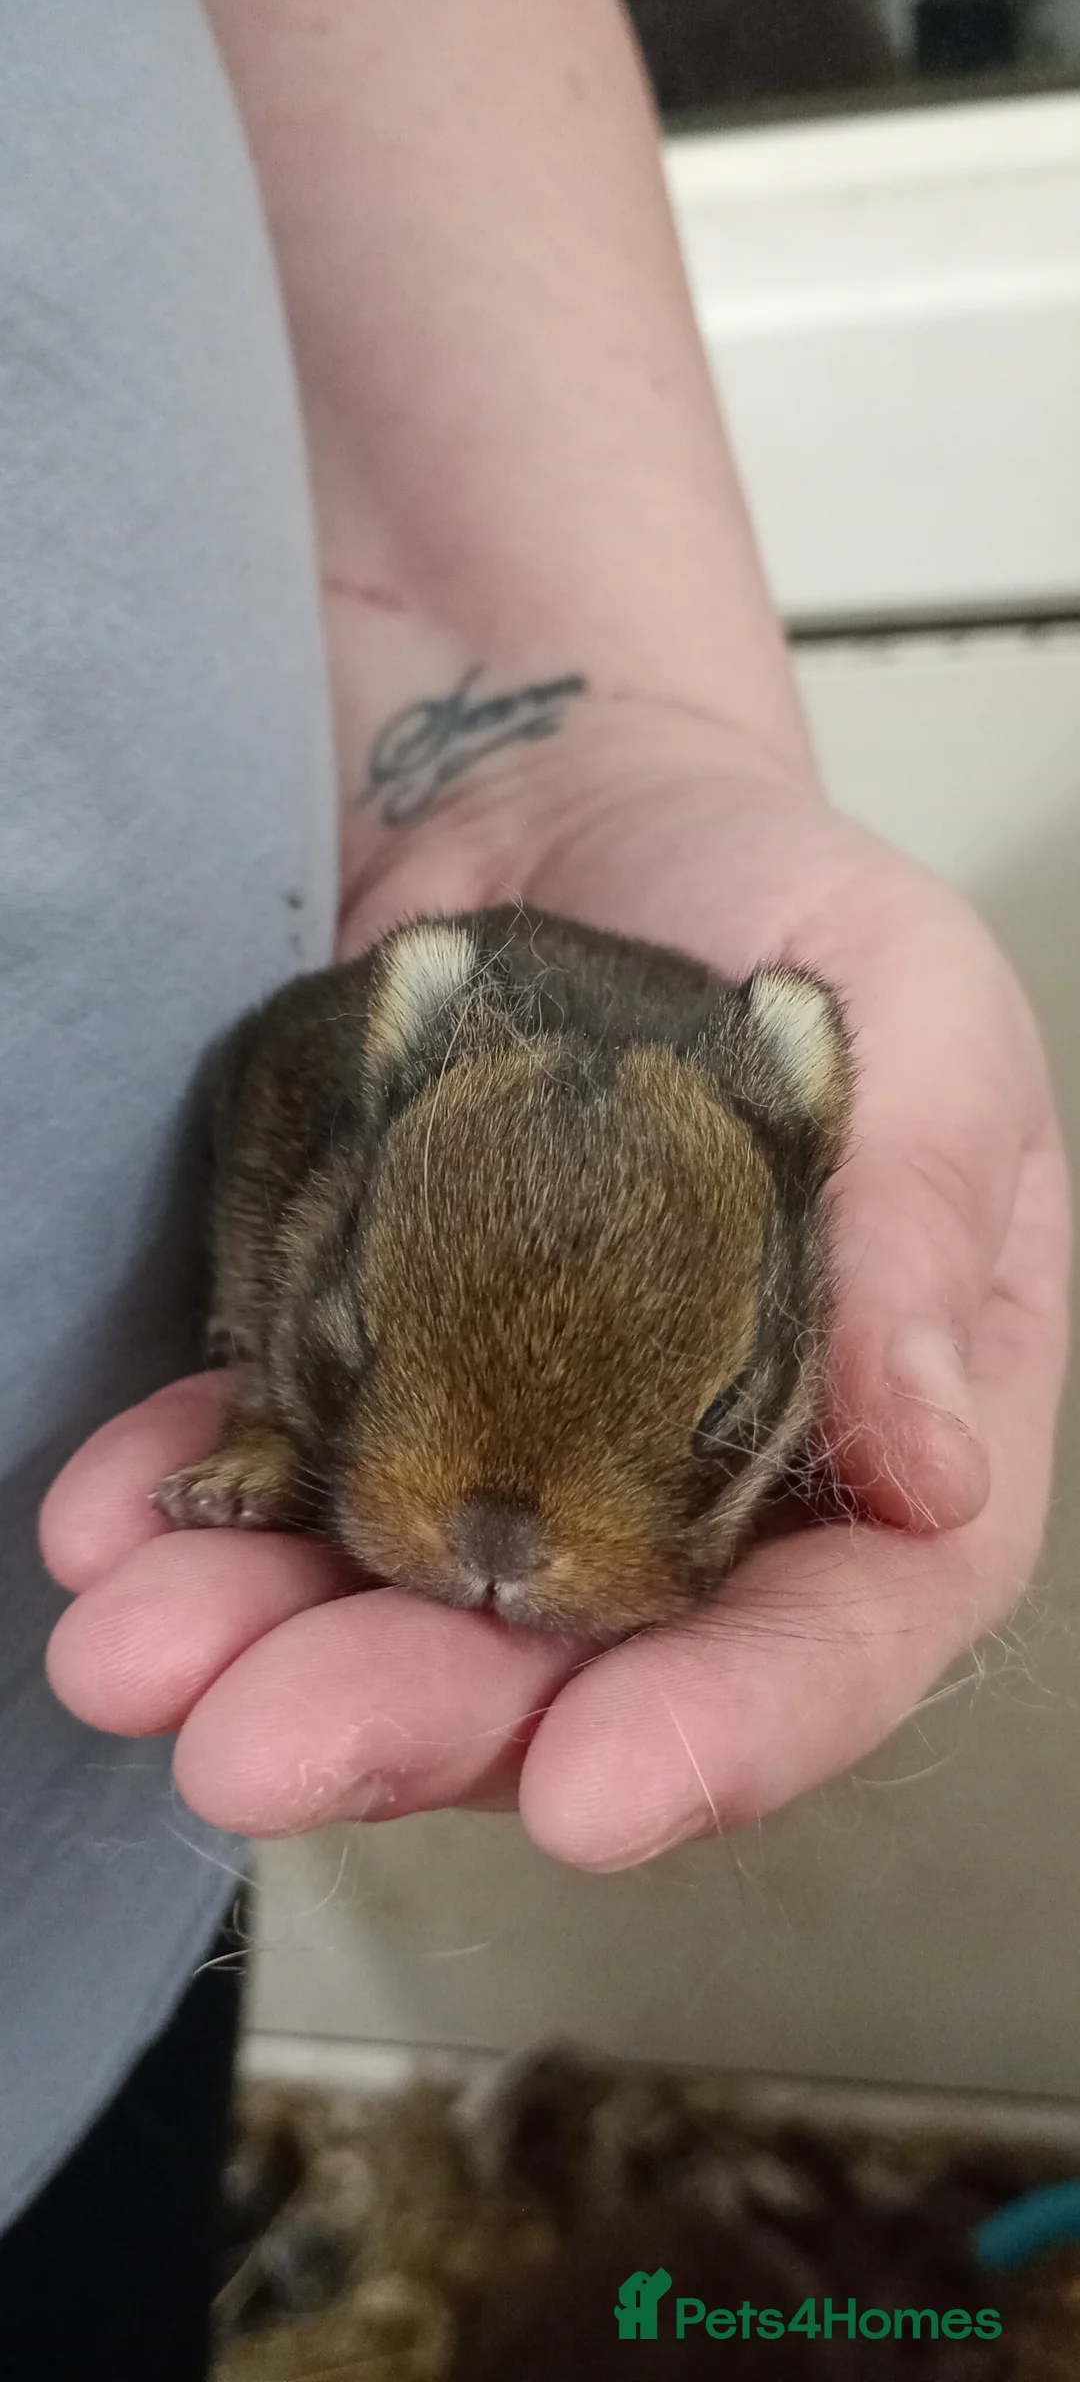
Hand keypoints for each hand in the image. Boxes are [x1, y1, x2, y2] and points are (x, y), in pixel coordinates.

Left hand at [42, 773, 1069, 1866]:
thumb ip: (933, 1212)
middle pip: (581, 1664)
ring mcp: (518, 1441)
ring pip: (403, 1602)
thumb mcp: (914, 1011)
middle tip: (268, 1745)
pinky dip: (190, 1502)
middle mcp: (698, 1480)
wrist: (573, 815)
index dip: (733, 1731)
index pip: (842, 1633)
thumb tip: (935, 1467)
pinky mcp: (375, 1371)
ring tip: (136, 1647)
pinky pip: (278, 1471)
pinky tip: (113, 1517)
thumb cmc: (779, 912)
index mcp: (879, 1432)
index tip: (598, 1793)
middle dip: (422, 1722)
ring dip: (261, 1646)